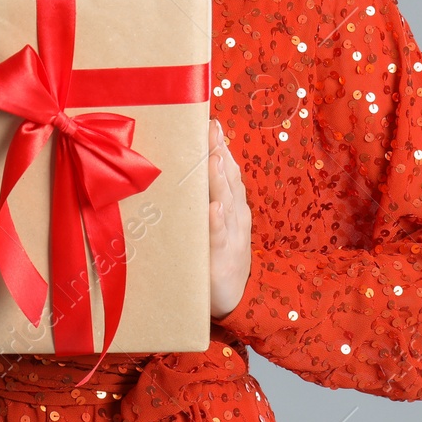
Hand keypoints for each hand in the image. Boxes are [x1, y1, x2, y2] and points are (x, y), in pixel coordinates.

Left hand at [207, 118, 251, 318]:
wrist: (231, 299)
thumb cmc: (216, 255)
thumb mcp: (214, 222)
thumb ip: (204, 194)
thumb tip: (187, 165)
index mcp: (232, 204)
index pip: (227, 169)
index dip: (220, 146)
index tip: (210, 122)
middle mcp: (234, 215)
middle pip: (229, 180)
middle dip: (220, 154)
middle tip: (211, 129)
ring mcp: (231, 237)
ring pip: (226, 203)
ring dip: (220, 181)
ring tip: (214, 159)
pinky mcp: (222, 260)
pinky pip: (220, 239)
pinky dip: (217, 223)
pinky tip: (214, 209)